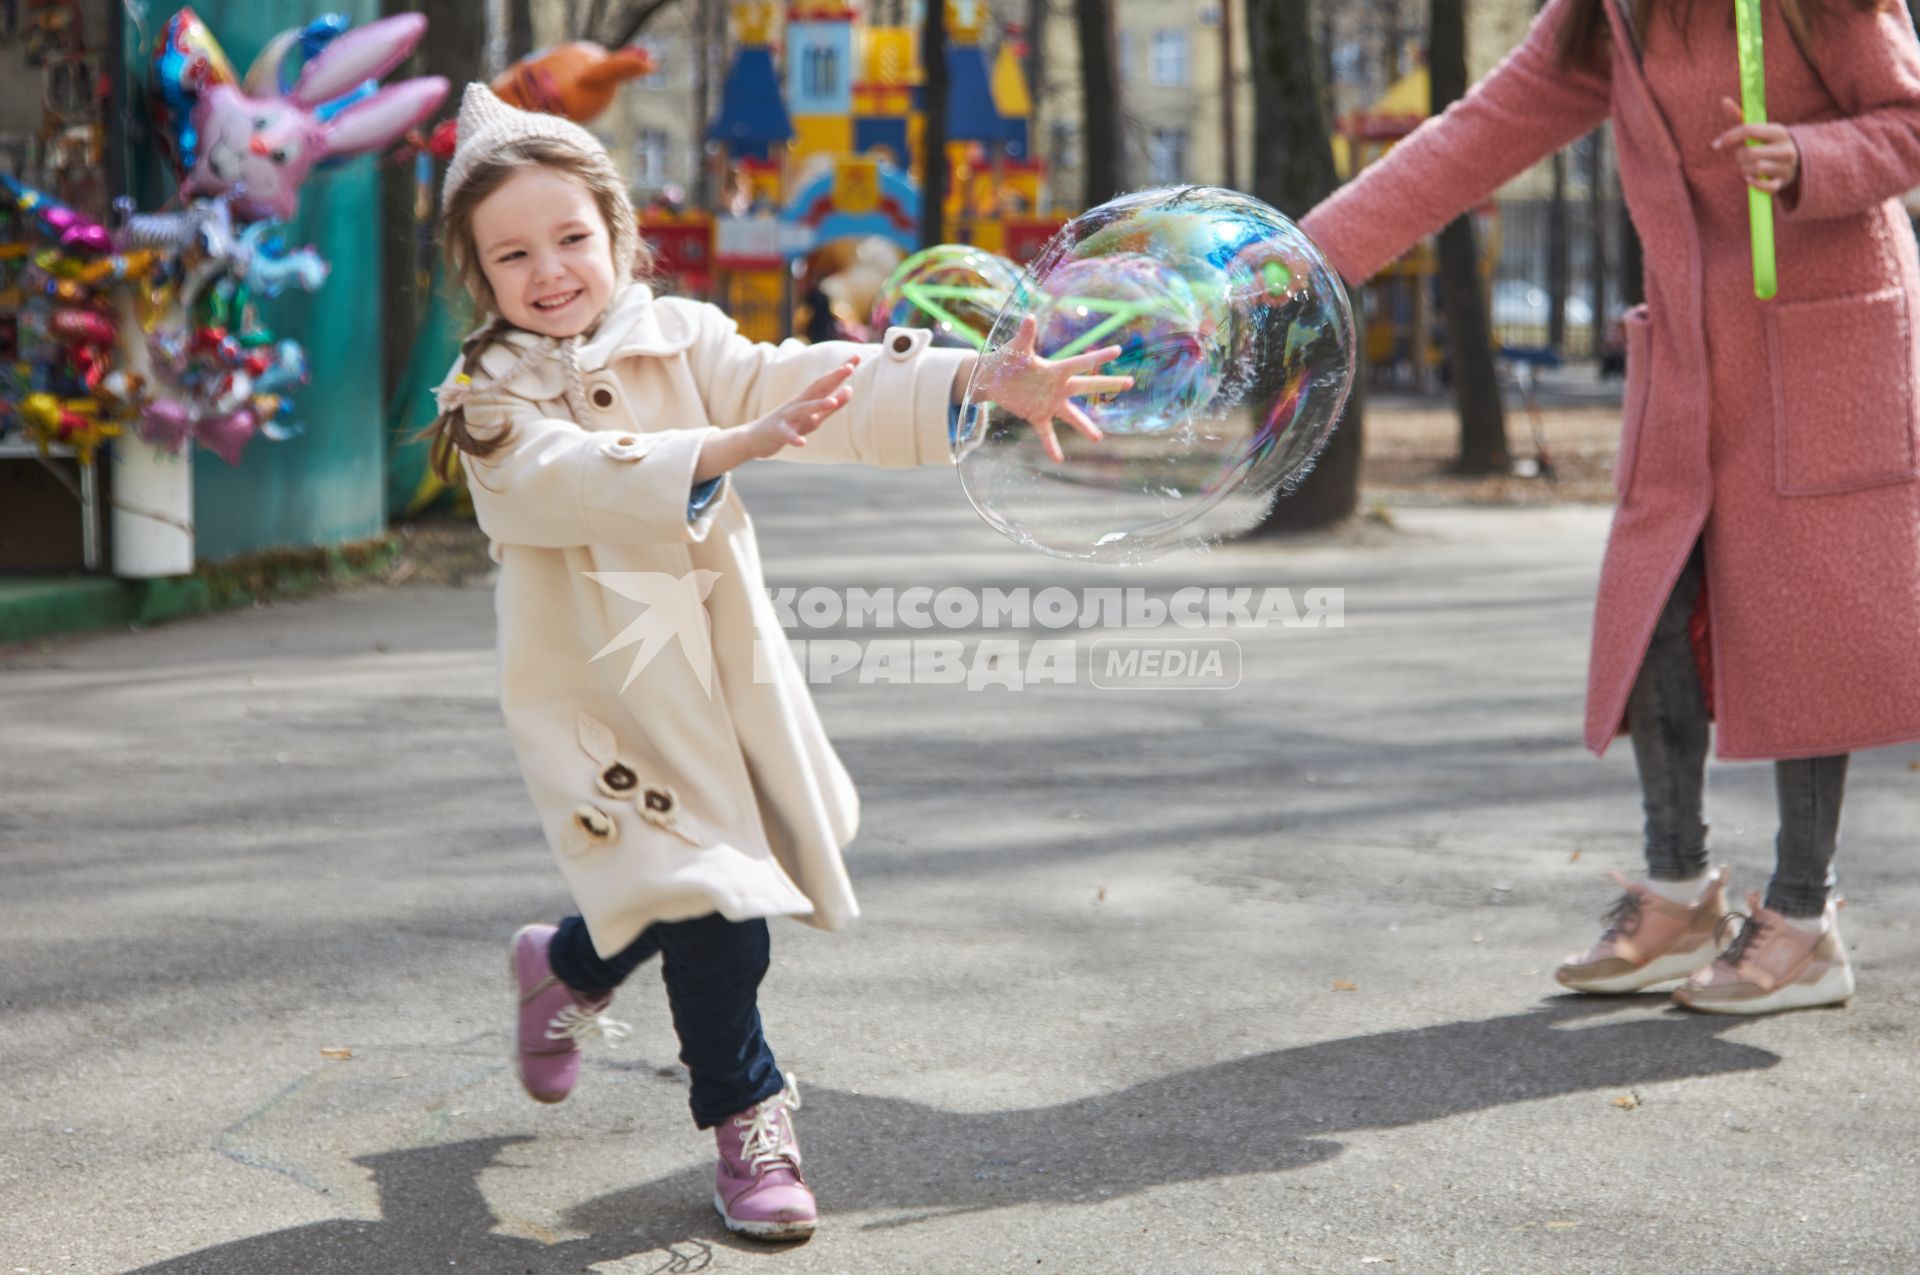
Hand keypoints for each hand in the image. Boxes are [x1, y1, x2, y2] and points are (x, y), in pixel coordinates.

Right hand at [697, 357, 857, 478]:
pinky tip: (802, 443)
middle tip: (850, 367)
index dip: (841, 370)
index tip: (858, 357)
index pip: (827, 382)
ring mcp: (786, 417)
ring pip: (803, 409)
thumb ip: (831, 405)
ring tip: (832, 402)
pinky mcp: (777, 432)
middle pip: (817, 388)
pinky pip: (786, 435)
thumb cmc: (788, 426)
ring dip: (817, 405)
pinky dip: (794, 438)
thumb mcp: (813, 417)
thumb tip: (850, 389)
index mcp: (808, 400)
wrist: (754, 439)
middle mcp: (798, 404)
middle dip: (833, 377)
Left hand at [975, 315, 1133, 462]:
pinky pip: (1047, 433)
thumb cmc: (1006, 359)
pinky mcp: (1037, 415)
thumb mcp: (1016, 348)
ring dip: (1085, 427)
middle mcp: (1057, 387)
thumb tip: (1029, 318)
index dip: (1099, 357)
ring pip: (1072, 416)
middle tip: (1129, 382)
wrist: (991, 378)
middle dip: (1108, 384)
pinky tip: (1058, 459)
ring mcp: (1049, 402)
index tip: (1118, 351)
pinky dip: (1051, 445)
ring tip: (1098, 439)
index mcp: (1055, 369)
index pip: (1081, 362)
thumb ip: (1025, 335)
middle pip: (1087, 386)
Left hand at [1713, 96, 1799, 195]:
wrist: (1793, 162)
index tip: (1715, 145)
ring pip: (1755, 169)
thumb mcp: (1758, 130)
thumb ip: (1740, 117)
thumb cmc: (1767, 143)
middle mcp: (1785, 147)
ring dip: (1744, 170)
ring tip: (1748, 167)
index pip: (1749, 130)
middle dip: (1739, 156)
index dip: (1729, 137)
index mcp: (1778, 131)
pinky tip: (1750, 179)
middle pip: (1750, 153)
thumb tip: (1723, 100)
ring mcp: (1786, 166)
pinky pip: (1766, 186)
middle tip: (1740, 157)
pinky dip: (1754, 184)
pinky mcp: (1783, 182)